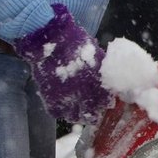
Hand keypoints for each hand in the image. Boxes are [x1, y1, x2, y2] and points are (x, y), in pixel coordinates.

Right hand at [14, 3, 112, 123]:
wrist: (52, 39)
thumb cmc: (77, 43)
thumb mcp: (96, 57)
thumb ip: (102, 72)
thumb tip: (108, 79)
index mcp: (97, 82)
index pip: (105, 103)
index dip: (105, 105)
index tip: (105, 105)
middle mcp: (83, 94)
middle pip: (90, 115)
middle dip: (92, 114)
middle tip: (91, 112)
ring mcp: (65, 97)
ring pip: (73, 117)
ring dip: (77, 115)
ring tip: (77, 111)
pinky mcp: (49, 96)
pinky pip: (57, 112)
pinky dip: (61, 111)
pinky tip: (63, 107)